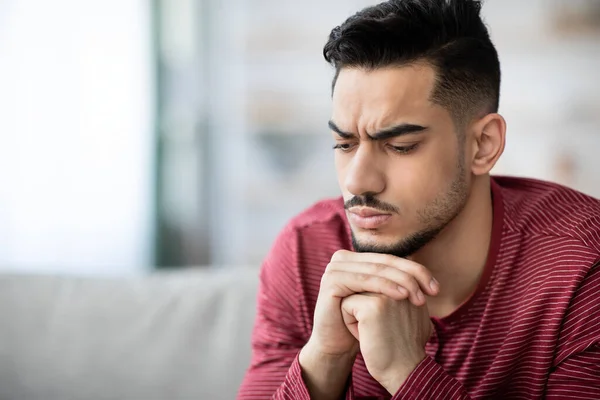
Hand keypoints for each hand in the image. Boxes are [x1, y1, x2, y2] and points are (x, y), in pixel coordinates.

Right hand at [305, 250, 438, 357]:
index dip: (416, 270)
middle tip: (433, 291)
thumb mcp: (381, 300)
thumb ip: (398, 283)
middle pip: (385, 262)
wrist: (337, 345)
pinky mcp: (330, 280)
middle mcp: (342, 258)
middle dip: (413, 276)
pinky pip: (363, 280)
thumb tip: (428, 275)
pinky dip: (385, 286)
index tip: (437, 288)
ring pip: (376, 270)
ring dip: (402, 281)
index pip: (391, 259)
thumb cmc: (363, 324)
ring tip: (419, 296)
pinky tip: (402, 296)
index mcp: (355, 258)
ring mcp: (334, 267)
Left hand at [341, 293, 432, 394]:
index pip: (373, 283)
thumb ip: (401, 296)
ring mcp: (388, 294)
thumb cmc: (403, 346)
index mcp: (410, 285)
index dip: (374, 307)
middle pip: (362, 286)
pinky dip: (350, 323)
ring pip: (352, 293)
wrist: (404, 373)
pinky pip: (346, 304)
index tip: (391, 327)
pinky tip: (366, 336)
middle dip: (364, 308)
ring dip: (356, 314)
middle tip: (382, 331)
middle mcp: (401, 285)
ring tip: (374, 332)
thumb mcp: (409, 316)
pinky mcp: (373, 306)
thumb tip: (390, 284)